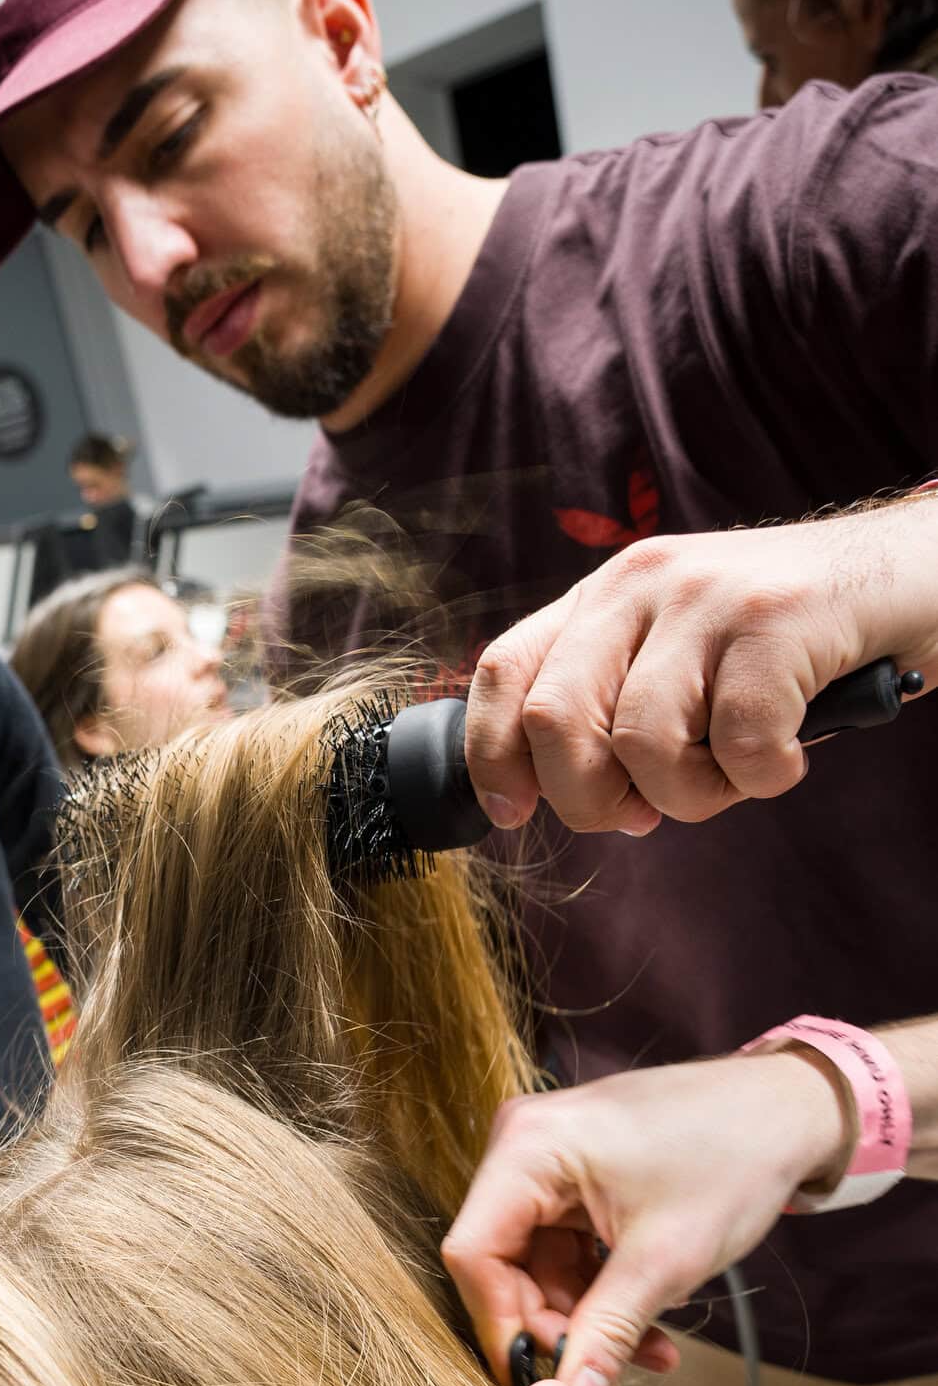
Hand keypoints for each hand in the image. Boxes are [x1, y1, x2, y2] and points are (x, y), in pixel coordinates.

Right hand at [441, 1049, 849, 1385]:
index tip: (538, 1380)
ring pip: (536, 1266)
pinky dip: (600, 1290)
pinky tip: (649, 1318)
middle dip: (555, 1324)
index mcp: (528, 1147)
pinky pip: (564, 1250)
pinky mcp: (573, 1176)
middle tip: (604, 1369)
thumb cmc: (734, 1159)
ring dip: (587, 1316)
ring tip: (652, 1349)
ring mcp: (547, 1160)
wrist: (791, 1110)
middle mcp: (522, 1146)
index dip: (499, 1323)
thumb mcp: (665, 1261)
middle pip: (502, 1263)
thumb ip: (604, 1338)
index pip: (474, 1253)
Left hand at [464, 496, 937, 831]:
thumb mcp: (688, 656)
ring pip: (643, 743)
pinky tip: (791, 754)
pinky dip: (763, 777)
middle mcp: (642, 582)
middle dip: (589, 799)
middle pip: (553, 720)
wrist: (920, 572)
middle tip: (644, 811)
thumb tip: (569, 799)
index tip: (513, 813)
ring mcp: (710, 595)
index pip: (501, 671)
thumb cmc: (796, 640)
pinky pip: (737, 742)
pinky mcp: (779, 619)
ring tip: (736, 773)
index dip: (491, 756)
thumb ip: (620, 708)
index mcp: (605, 596)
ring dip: (690, 795)